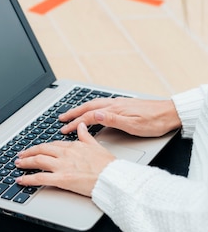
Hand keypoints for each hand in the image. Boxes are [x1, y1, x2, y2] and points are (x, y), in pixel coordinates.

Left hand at [15, 123, 114, 196]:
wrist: (113, 178)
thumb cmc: (108, 165)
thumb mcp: (96, 145)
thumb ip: (86, 135)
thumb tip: (81, 126)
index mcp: (73, 146)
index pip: (52, 144)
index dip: (42, 147)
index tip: (36, 149)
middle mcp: (66, 154)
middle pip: (42, 150)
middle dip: (29, 152)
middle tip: (21, 155)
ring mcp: (62, 166)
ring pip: (38, 160)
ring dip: (25, 162)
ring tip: (18, 164)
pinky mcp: (62, 179)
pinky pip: (40, 177)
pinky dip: (28, 178)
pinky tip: (21, 180)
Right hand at [59, 97, 180, 137]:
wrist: (171, 113)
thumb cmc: (155, 121)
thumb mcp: (134, 125)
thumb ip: (113, 120)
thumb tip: (96, 114)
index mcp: (115, 109)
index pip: (89, 115)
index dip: (75, 122)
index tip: (64, 128)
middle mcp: (114, 104)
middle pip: (88, 107)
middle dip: (73, 113)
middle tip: (60, 119)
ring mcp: (118, 103)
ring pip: (94, 104)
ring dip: (80, 109)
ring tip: (71, 115)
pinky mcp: (123, 105)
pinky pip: (101, 104)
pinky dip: (91, 108)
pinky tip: (92, 112)